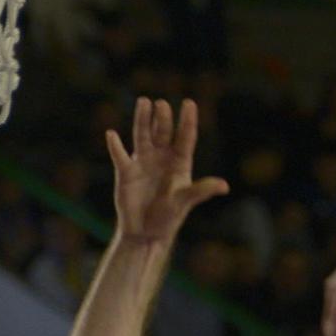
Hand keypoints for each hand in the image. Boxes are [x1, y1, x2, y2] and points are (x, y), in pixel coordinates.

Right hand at [107, 97, 228, 245]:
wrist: (146, 233)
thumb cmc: (168, 218)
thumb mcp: (185, 201)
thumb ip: (202, 190)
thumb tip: (224, 186)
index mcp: (179, 162)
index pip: (185, 137)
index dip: (187, 120)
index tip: (189, 103)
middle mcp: (162, 157)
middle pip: (163, 131)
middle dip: (163, 118)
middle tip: (162, 105)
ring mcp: (143, 162)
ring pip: (143, 135)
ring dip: (142, 119)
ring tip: (144, 102)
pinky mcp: (126, 172)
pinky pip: (120, 156)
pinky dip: (115, 146)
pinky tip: (112, 135)